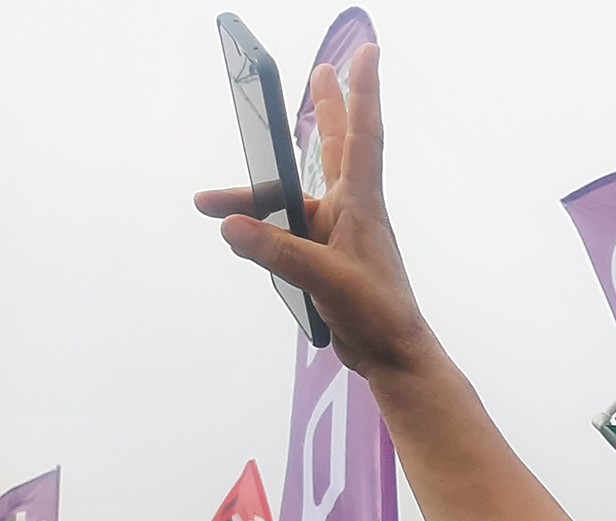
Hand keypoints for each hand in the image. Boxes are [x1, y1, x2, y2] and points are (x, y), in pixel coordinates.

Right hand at [194, 45, 434, 378]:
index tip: (368, 54)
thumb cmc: (377, 315)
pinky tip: (241, 238)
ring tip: (205, 204)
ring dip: (252, 199)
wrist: (394, 356)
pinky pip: (288, 232)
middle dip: (325, 109)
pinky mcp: (328, 258)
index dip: (362, 94)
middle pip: (333, 148)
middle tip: (322, 70)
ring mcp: (340, 234)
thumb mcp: (323, 279)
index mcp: (361, 206)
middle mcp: (352, 212)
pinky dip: (263, 230)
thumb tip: (231, 225)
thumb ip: (277, 251)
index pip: (361, 136)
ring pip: (292, 202)